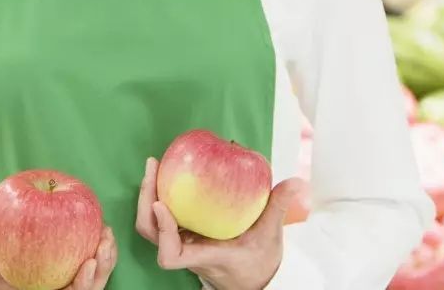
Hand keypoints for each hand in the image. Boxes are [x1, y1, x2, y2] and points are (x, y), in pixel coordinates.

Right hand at [0, 212, 117, 289]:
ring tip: (108, 234)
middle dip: (99, 272)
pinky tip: (102, 227)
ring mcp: (57, 280)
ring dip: (105, 260)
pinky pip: (87, 261)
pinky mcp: (64, 266)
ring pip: (91, 280)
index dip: (79, 287)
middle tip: (105, 244)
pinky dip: (97, 248)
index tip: (87, 264)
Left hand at [136, 157, 304, 289]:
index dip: (163, 230)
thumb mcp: (271, 235)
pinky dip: (159, 195)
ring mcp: (181, 243)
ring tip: (154, 165)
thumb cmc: (258, 261)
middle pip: (151, 232)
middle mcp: (186, 250)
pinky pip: (161, 216)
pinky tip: (166, 173)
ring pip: (151, 225)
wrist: (252, 280)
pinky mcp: (181, 234)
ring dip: (148, 195)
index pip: (171, 254)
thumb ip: (278, 207)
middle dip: (146, 199)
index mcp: (203, 255)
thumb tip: (297, 183)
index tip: (162, 204)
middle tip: (153, 167)